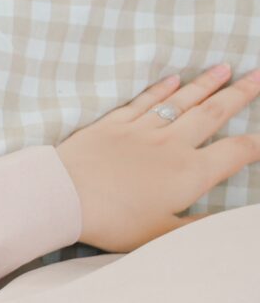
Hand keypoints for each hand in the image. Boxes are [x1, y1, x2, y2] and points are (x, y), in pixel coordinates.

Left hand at [55, 65, 259, 250]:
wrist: (63, 197)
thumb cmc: (112, 222)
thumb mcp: (159, 235)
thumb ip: (195, 225)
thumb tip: (222, 219)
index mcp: (190, 173)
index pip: (236, 152)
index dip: (258, 145)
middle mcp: (172, 144)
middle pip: (214, 113)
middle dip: (240, 94)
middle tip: (259, 76)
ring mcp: (142, 130)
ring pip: (182, 100)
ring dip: (206, 83)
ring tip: (226, 68)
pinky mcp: (112, 124)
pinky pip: (143, 101)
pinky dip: (160, 89)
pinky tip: (173, 79)